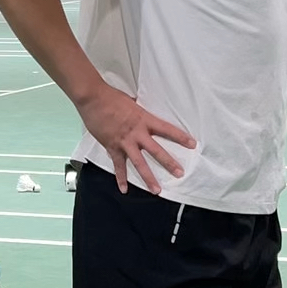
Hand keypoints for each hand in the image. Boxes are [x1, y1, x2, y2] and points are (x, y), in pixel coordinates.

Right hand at [79, 82, 195, 194]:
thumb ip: (139, 111)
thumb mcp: (132, 102)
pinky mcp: (112, 147)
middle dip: (169, 163)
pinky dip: (121, 178)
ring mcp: (124, 142)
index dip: (181, 137)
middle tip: (179, 173)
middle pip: (156, 151)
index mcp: (144, 119)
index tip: (192, 144)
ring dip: (148, 177)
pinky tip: (124, 189)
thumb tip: (142, 112)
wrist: (94, 99)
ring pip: (139, 163)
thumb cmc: (112, 97)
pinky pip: (118, 166)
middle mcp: (137, 133)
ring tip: (156, 190)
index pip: (167, 130)